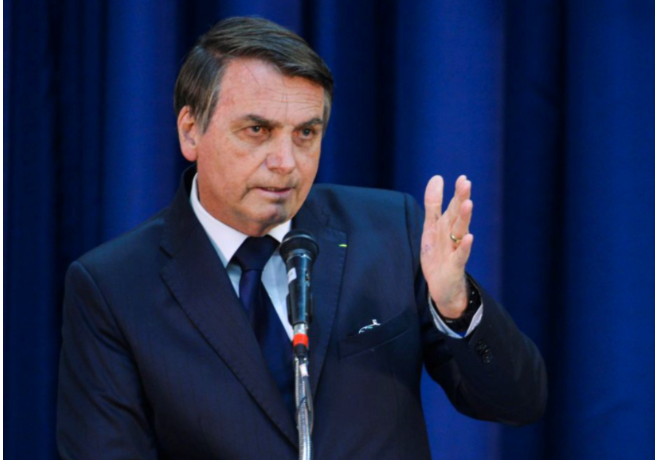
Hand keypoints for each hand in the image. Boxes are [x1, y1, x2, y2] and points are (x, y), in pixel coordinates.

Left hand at [421, 175, 473, 318]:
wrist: (442, 286)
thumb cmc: (438, 254)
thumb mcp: (431, 227)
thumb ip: (433, 204)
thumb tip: (437, 177)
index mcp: (447, 225)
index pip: (452, 206)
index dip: (456, 192)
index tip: (463, 177)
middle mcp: (454, 235)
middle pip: (457, 215)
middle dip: (461, 199)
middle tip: (466, 183)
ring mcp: (455, 250)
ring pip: (460, 231)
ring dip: (464, 218)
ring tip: (468, 203)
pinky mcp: (455, 265)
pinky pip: (461, 255)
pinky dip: (465, 246)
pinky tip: (470, 237)